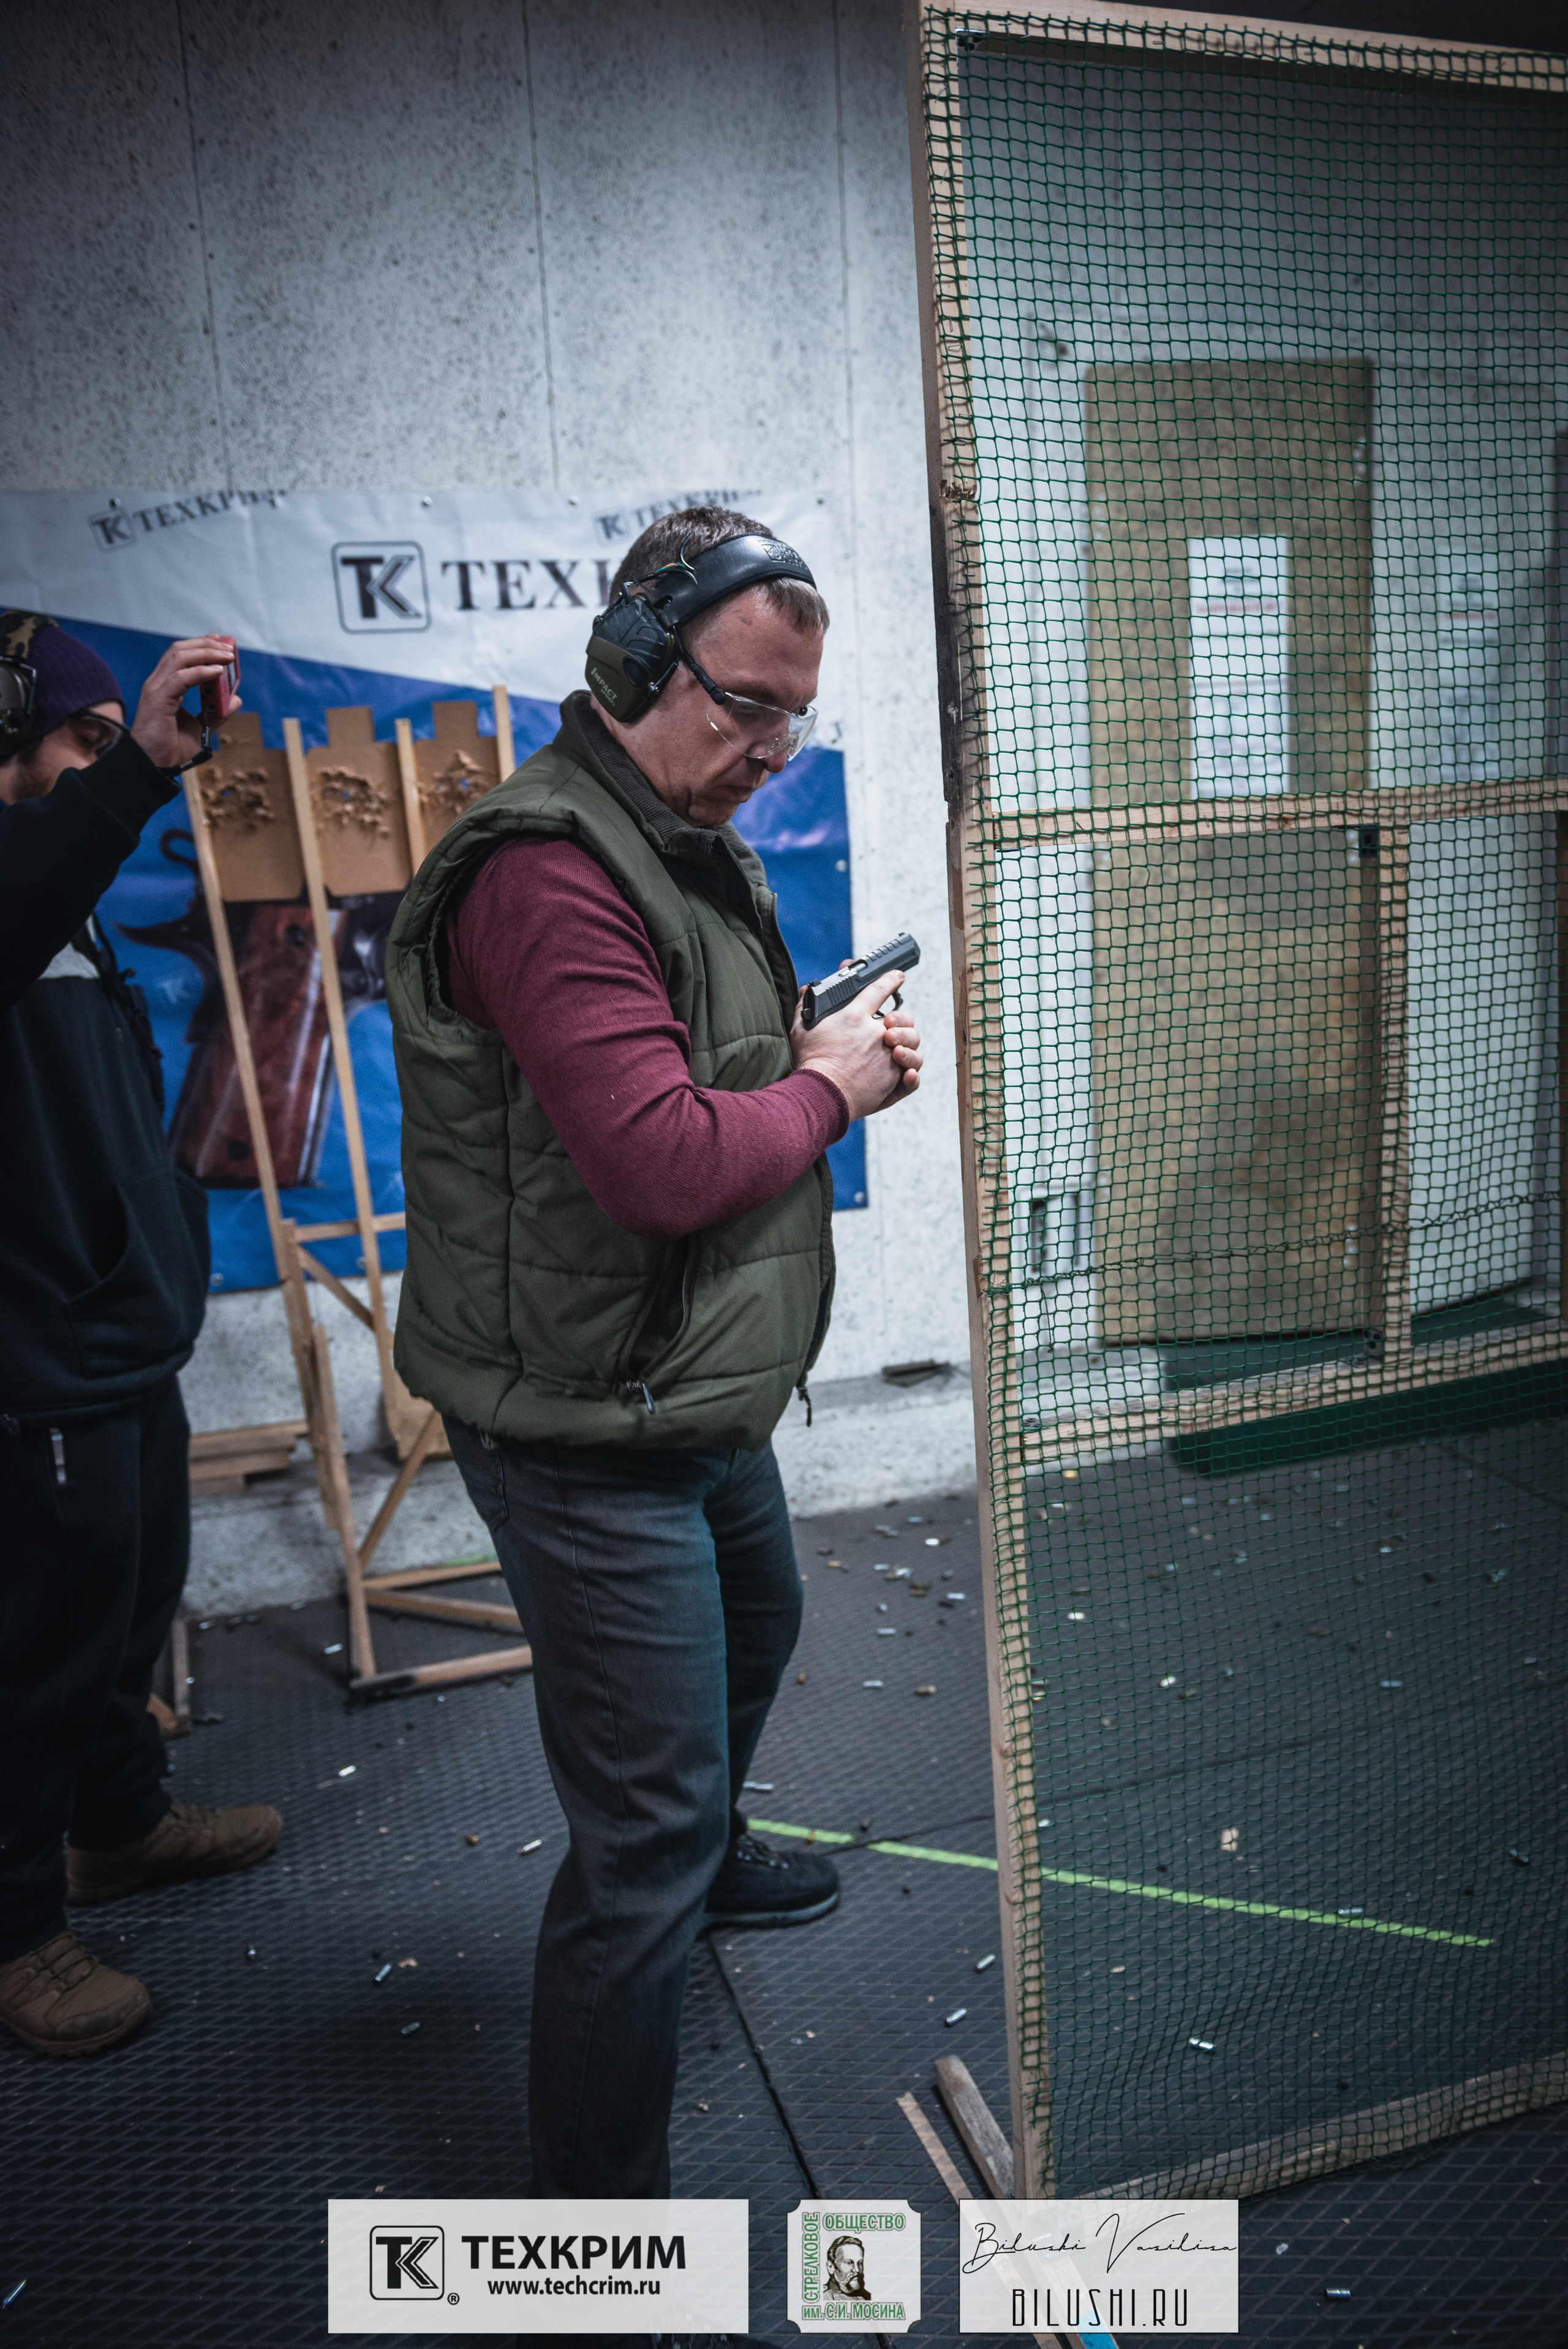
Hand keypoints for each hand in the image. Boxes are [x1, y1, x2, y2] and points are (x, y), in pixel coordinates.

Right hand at [130, 635, 241, 770]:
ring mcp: (155, 689)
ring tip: (227, 656)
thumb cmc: (171, 749)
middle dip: (206, 644)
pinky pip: (181, 678)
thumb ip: (216, 713)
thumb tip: (235, 699)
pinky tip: (218, 672)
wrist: (154, 766)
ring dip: (206, 653)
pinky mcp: (157, 699)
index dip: (201, 645)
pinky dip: (201, 672)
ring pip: (180, 658)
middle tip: (229, 646)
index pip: (181, 655)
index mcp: (165, 686)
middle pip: (180, 651)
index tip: (221, 642)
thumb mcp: (201, 728)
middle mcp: (158, 683)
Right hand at [791, 970, 922, 1119]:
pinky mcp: (893, 1081)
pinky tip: (905, 1073)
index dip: (890, 980)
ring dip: (908, 1045)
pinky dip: (911, 1075)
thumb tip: (807, 990)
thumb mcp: (801, 1030)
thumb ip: (805, 1007)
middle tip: (890, 1025)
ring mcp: (888, 1058)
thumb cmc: (810, 1064)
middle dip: (902, 1018)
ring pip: (912, 1045)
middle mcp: (877, 1035)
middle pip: (903, 1017)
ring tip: (896, 1051)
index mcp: (855, 1018)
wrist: (820, 1095)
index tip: (898, 976)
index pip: (878, 990)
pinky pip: (912, 1076)